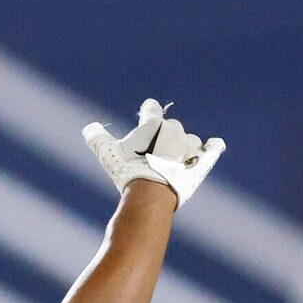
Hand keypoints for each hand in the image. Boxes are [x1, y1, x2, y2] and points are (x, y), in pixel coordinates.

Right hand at [83, 99, 223, 206]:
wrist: (151, 194)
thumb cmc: (128, 172)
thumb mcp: (107, 154)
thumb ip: (97, 139)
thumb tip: (89, 129)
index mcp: (153, 122)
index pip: (151, 108)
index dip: (147, 113)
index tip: (145, 120)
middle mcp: (174, 129)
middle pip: (170, 126)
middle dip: (163, 137)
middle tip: (153, 155)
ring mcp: (190, 146)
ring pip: (189, 140)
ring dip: (182, 148)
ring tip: (173, 163)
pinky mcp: (201, 162)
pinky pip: (213, 149)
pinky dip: (213, 147)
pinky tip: (213, 145)